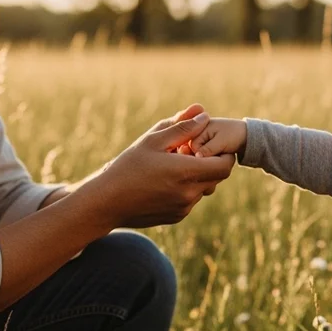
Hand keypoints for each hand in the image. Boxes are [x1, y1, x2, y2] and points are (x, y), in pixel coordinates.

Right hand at [81, 103, 235, 228]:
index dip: (223, 153)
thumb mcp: (153, 140)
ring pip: (204, 188)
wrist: (106, 202)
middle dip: (209, 162)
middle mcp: (189, 193)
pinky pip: (191, 199)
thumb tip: (203, 113)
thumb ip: (182, 127)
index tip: (209, 143)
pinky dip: (185, 188)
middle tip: (186, 151)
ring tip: (172, 165)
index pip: (225, 165)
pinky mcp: (176, 216)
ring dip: (196, 175)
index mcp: (187, 173)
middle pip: (217, 176)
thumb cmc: (127, 167)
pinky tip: (163, 181)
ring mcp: (184, 208)